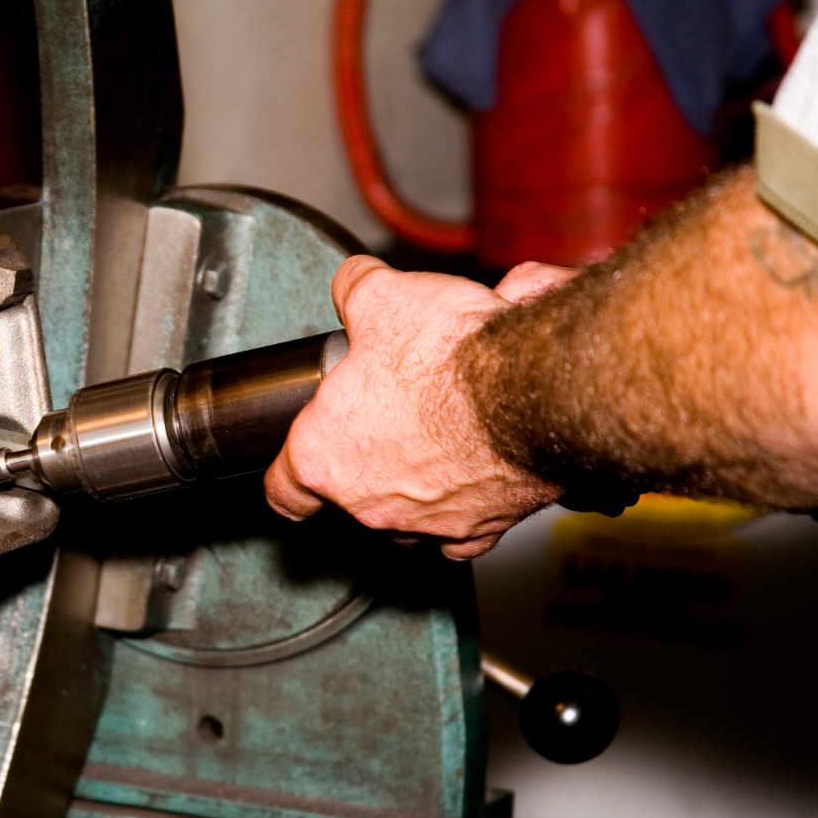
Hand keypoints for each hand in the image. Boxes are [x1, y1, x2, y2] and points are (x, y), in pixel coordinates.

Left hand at [263, 256, 574, 558]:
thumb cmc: (450, 356)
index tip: (297, 470)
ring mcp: (424, 524)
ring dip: (412, 483)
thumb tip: (354, 282)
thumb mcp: (380, 297)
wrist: (532, 388)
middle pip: (351, 494)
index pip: (284, 490)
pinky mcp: (478, 531)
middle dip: (366, 457)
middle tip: (390, 417)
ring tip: (432, 438)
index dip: (288, 477)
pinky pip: (460, 535)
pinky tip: (469, 477)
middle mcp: (369, 504)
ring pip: (405, 515)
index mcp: (324, 456)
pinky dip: (462, 509)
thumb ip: (354, 290)